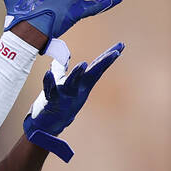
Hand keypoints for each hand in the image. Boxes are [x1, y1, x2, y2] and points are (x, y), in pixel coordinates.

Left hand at [23, 42, 124, 160]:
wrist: (49, 124)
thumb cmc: (57, 102)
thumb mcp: (62, 82)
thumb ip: (61, 68)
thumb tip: (63, 55)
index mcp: (82, 83)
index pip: (97, 67)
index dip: (109, 57)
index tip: (121, 45)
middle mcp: (77, 88)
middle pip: (91, 73)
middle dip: (103, 63)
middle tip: (115, 53)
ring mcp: (65, 95)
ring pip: (72, 82)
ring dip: (76, 74)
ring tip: (82, 64)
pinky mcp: (51, 100)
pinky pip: (49, 90)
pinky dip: (49, 81)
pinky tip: (48, 72)